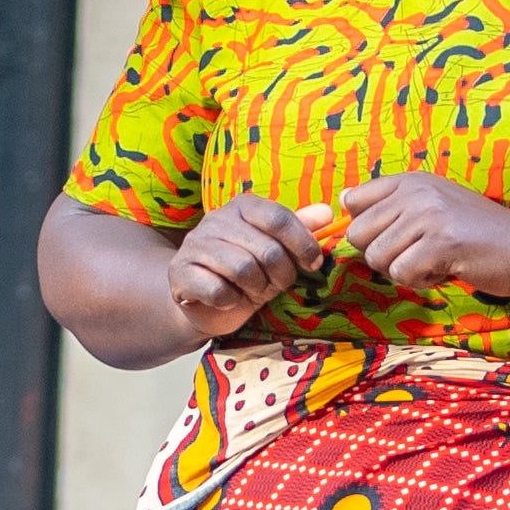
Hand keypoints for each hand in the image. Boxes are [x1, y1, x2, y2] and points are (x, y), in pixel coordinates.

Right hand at [163, 196, 328, 342]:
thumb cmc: (247, 272)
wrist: (205, 303)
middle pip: (267, 249)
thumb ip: (299, 229)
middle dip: (281, 275)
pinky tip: (229, 300)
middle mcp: (216, 220)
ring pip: (243, 269)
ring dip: (256, 289)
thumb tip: (328, 212)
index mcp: (242, 206)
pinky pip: (218, 291)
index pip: (279, 218)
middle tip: (276, 285)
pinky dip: (231, 301)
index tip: (313, 264)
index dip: (303, 244)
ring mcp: (194, 245)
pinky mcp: (180, 273)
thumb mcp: (276, 249)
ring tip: (253, 292)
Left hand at [336, 172, 509, 302]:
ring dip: (404, 270)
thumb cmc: (478, 233)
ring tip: (435, 261)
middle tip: (418, 255)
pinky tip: (446, 270)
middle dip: (384, 255)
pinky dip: (422, 281)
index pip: (354, 201)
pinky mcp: (440, 242)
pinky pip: (402, 274)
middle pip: (359, 235)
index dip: (368, 229)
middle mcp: (416, 191)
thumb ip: (392, 204)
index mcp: (411, 180)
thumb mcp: (433, 206)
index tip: (397, 238)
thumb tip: (344, 199)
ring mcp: (428, 215)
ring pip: (377, 258)